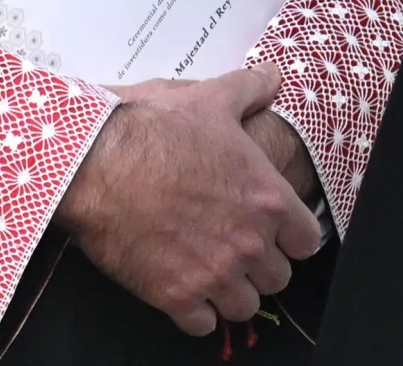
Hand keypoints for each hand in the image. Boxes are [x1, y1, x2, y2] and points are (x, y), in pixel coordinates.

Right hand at [55, 64, 321, 336]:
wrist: (95, 163)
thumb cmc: (153, 130)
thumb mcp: (210, 98)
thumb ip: (250, 90)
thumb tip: (273, 78)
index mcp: (267, 198)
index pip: (307, 241)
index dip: (290, 235)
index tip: (273, 230)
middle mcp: (248, 242)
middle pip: (278, 277)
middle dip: (260, 264)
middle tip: (235, 246)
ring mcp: (213, 274)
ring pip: (245, 306)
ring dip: (232, 290)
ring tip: (212, 269)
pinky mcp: (176, 296)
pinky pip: (204, 325)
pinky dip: (197, 312)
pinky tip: (185, 288)